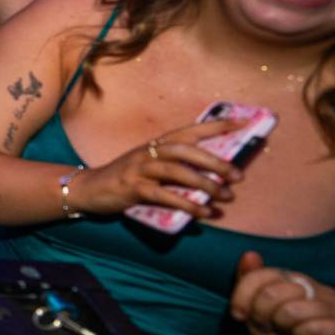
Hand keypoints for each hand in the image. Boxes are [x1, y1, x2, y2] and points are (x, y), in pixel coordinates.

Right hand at [66, 117, 243, 216]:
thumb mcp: (151, 166)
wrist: (89, 189)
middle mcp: (148, 152)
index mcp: (156, 144)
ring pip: (176, 171)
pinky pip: (163, 195)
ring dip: (204, 183)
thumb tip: (214, 178)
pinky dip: (186, 204)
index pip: (190, 130)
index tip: (244, 122)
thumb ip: (177, 168)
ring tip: (226, 196)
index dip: (217, 125)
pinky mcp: (132, 188)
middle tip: (239, 176)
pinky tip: (203, 212)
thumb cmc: (127, 179)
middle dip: (215, 161)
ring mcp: (139, 169)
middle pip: (185, 149)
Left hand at [231, 252, 334, 334]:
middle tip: (272, 327)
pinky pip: (317, 327)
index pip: (263, 274)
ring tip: (293, 334)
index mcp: (292, 281)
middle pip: (274, 292)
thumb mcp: (260, 317)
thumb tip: (249, 254)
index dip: (243, 295)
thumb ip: (249, 289)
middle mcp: (314, 288)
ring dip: (285, 328)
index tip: (239, 315)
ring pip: (294, 310)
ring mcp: (333, 306)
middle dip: (263, 315)